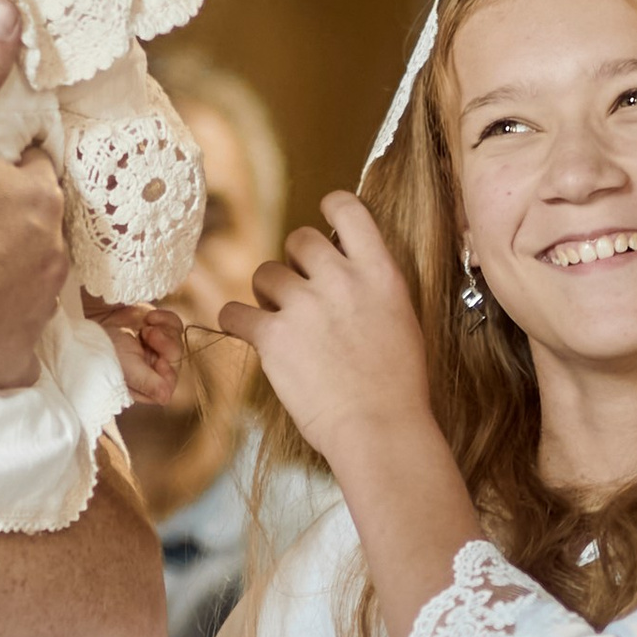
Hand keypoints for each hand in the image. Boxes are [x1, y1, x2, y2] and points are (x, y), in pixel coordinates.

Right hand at [0, 0, 68, 392]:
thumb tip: (7, 7)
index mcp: (41, 202)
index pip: (37, 180)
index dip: (6, 178)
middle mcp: (52, 260)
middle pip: (36, 237)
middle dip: (8, 232)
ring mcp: (32, 316)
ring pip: (28, 292)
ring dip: (1, 284)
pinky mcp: (8, 363)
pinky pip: (10, 354)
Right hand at [85, 298, 183, 403]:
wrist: (93, 321)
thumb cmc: (104, 349)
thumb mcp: (126, 368)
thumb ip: (148, 383)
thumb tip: (166, 397)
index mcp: (145, 384)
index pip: (168, 386)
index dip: (168, 373)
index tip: (160, 361)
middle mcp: (153, 368)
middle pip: (176, 359)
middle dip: (166, 345)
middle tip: (148, 334)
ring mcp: (156, 346)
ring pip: (177, 340)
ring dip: (164, 330)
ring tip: (145, 327)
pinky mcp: (157, 327)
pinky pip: (173, 324)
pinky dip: (164, 318)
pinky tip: (149, 317)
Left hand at [220, 193, 432, 469]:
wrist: (381, 428)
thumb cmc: (397, 386)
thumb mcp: (401, 319)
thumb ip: (372, 286)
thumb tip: (344, 268)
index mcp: (380, 272)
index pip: (347, 208)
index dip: (329, 208)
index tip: (323, 227)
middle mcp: (341, 279)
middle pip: (299, 239)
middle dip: (295, 262)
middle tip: (300, 294)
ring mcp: (305, 306)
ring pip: (265, 275)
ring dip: (267, 296)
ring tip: (282, 325)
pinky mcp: (273, 336)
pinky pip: (235, 312)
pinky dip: (236, 321)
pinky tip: (247, 334)